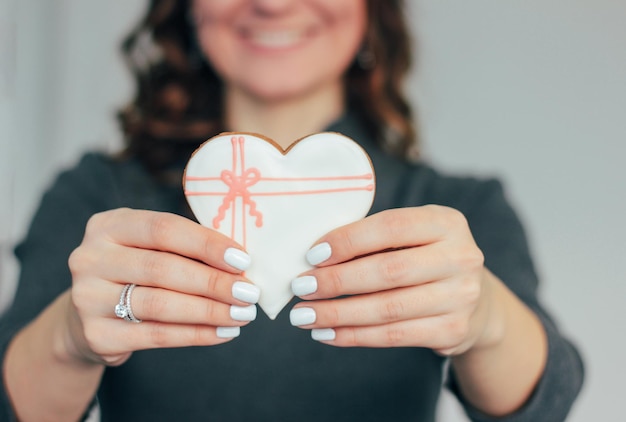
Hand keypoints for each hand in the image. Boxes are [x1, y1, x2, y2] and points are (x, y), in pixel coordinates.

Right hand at [66, 208, 259, 365]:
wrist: (87, 319)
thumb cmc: (134, 274)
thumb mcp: (148, 248)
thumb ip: (185, 248)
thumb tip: (241, 263)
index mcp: (109, 225)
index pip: (163, 228)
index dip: (206, 243)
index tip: (243, 260)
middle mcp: (91, 258)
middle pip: (162, 267)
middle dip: (213, 282)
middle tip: (249, 292)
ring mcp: (87, 297)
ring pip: (160, 304)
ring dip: (209, 311)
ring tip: (242, 315)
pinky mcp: (97, 334)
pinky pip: (156, 335)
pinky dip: (196, 335)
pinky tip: (223, 333)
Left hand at [290, 205, 502, 355]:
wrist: (476, 301)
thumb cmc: (425, 259)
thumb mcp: (412, 236)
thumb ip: (374, 238)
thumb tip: (314, 256)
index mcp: (446, 223)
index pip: (391, 227)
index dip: (348, 241)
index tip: (312, 255)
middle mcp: (461, 258)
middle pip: (388, 271)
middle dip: (337, 281)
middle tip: (300, 287)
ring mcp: (461, 297)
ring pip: (387, 309)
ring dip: (338, 314)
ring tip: (304, 316)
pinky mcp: (453, 331)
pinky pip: (393, 336)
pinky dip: (354, 336)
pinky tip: (327, 334)